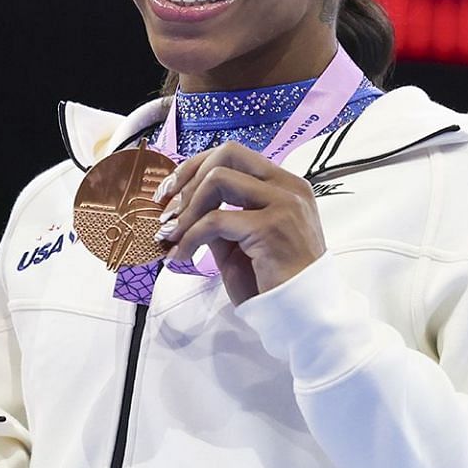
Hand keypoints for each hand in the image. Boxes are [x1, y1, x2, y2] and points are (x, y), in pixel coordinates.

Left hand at [153, 142, 325, 303]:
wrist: (302, 313)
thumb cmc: (271, 281)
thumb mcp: (238, 242)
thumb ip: (217, 217)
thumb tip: (179, 206)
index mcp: (284, 185)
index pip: (234, 154)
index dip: (194, 167)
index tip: (169, 192)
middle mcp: (288, 187)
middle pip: (227, 154)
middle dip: (187, 179)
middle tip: (166, 211)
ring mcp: (284, 204)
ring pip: (218, 180)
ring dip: (186, 209)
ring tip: (170, 236)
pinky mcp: (272, 227)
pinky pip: (215, 220)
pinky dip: (189, 238)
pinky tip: (180, 256)